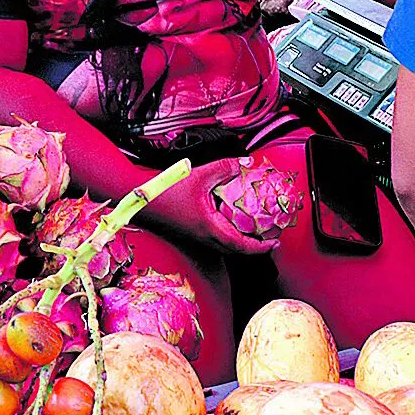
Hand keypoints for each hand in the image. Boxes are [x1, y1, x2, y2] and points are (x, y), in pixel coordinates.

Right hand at [143, 157, 279, 255]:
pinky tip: (232, 223)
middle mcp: (204, 237)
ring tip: (255, 233)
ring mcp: (197, 237)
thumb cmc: (166, 190)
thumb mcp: (200, 174)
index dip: (260, 247)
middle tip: (269, 240)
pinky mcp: (192, 233)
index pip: (241, 245)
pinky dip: (229, 237)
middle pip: (235, 251)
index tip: (274, 243)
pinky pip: (216, 240)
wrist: (141, 198)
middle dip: (255, 249)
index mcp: (210, 228)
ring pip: (225, 247)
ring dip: (242, 244)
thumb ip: (225, 167)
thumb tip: (246, 163)